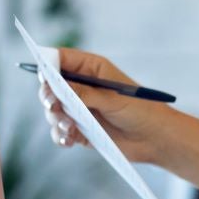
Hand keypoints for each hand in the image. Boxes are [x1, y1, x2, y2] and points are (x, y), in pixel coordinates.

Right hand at [37, 47, 172, 163]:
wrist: (155, 139)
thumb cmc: (141, 110)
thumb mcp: (113, 99)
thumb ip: (85, 94)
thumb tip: (58, 89)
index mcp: (91, 69)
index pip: (61, 59)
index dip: (48, 65)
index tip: (44, 77)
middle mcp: (82, 87)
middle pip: (51, 85)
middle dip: (48, 96)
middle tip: (53, 105)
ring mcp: (79, 108)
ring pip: (53, 109)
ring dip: (55, 118)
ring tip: (68, 127)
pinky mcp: (80, 129)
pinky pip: (60, 131)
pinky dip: (60, 135)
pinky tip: (68, 140)